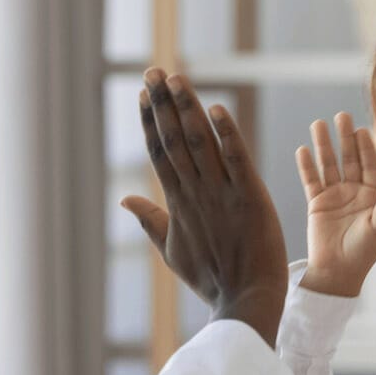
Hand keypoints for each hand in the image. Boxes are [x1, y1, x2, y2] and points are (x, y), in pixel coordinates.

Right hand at [122, 69, 288, 347]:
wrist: (246, 302)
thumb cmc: (212, 279)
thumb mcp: (173, 251)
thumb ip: (150, 221)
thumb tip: (124, 199)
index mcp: (177, 203)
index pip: (160, 153)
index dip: (150, 121)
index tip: (142, 94)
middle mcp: (195, 193)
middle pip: (174, 140)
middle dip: (162, 104)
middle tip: (153, 71)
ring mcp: (222, 195)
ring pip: (200, 143)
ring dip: (188, 109)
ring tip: (176, 79)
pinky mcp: (251, 198)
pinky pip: (237, 160)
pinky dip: (227, 135)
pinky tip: (216, 109)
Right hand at [295, 112, 375, 297]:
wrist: (338, 272)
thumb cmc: (363, 252)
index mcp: (373, 195)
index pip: (370, 165)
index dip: (366, 147)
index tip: (361, 129)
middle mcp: (354, 191)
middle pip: (349, 159)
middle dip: (345, 138)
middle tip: (341, 116)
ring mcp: (334, 195)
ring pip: (328, 165)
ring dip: (324, 145)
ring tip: (318, 124)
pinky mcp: (316, 203)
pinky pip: (311, 180)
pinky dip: (307, 166)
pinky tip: (303, 150)